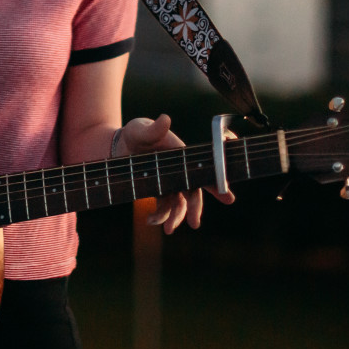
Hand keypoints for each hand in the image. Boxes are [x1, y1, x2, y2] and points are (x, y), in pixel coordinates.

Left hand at [119, 114, 235, 234]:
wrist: (119, 145)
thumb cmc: (136, 132)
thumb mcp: (140, 129)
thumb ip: (153, 128)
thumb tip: (165, 119)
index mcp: (183, 156)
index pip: (204, 171)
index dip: (217, 184)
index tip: (228, 198)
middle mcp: (180, 171)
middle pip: (193, 192)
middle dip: (196, 209)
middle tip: (195, 223)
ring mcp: (170, 183)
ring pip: (179, 205)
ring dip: (175, 218)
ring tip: (167, 229)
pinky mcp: (158, 192)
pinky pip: (163, 208)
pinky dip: (159, 217)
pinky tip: (150, 220)